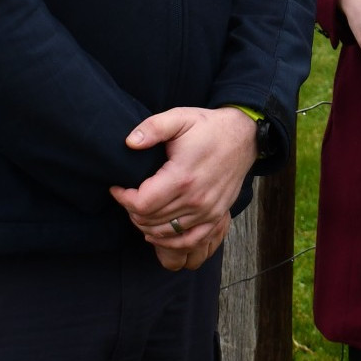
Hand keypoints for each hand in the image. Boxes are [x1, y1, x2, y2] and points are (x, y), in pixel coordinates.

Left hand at [110, 106, 256, 269]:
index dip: (123, 199)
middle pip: (150, 220)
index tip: (116, 187)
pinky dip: (169, 242)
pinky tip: (156, 233)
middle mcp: (196, 199)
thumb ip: (152, 128)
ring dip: (146, 225)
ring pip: (165, 232)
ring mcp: (208, 211)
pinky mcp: (216, 216)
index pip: (142, 204)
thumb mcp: (179, 118)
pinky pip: (189, 241)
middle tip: (127, 195)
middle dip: (131, 210)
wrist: (244, 137)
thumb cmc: (208, 127)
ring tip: (139, 209)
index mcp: (182, 177)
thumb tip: (129, 142)